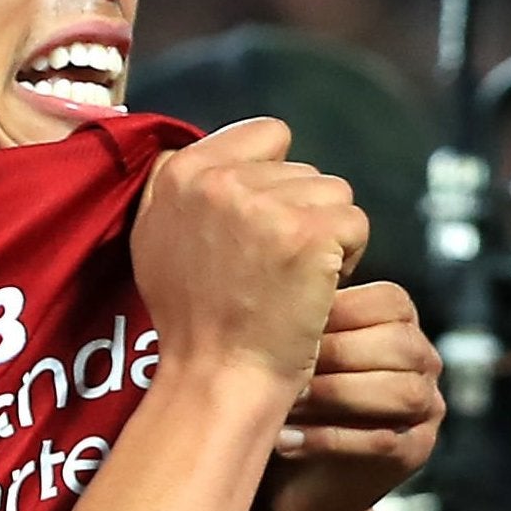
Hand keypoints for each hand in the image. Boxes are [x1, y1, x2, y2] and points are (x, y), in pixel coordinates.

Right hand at [132, 118, 368, 389]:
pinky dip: (345, 258)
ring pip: (334, 194)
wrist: (217, 375)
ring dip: (325, 235)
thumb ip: (183, 190)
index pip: (266, 134)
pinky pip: (354, 224)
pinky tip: (311, 289)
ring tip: (289, 279)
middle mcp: (219, 180)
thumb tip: (219, 159)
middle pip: (303, 170)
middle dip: (299, 213)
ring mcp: (263, 204)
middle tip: (269, 268)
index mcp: (181, 174)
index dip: (275, 179)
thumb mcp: (156, 240)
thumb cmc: (194, 320)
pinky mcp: (306, 233)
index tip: (258, 227)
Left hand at [266, 281, 443, 510]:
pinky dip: (326, 439)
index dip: (339, 310)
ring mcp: (426, 412)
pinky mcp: (412, 456)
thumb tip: (263, 280)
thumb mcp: (293, 353)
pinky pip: (381, 442)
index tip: (283, 323)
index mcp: (400, 327)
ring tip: (285, 402)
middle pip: (400, 345)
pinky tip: (283, 440)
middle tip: (278, 365)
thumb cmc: (287, 402)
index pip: (391, 301)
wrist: (293, 484)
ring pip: (400, 392)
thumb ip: (301, 320)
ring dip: (334, 394)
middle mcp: (424, 365)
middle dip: (334, 353)